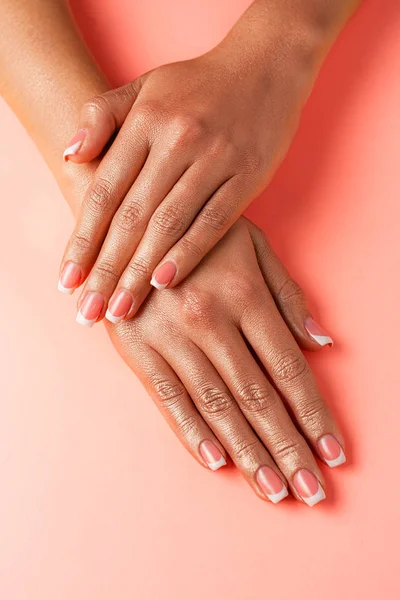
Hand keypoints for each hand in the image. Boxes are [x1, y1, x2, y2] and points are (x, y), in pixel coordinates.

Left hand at [58, 42, 308, 323]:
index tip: (67, 281)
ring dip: (140, 272)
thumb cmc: (198, 83)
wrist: (266, 64)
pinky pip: (213, 222)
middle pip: (132, 217)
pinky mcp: (248, 177)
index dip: (83, 240)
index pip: (104, 191)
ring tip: (121, 309)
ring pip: (169, 225)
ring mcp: (215, 159)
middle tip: (88, 312)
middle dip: (106, 270)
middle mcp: (177, 140)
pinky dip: (188, 253)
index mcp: (145, 121)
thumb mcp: (143, 86)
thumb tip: (71, 156)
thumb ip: (100, 115)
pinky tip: (165, 282)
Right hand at [104, 217, 341, 506]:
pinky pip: (169, 399)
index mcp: (243, 294)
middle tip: (311, 491)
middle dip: (288, 448)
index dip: (314, 414)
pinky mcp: (137, 348)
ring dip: (249, 453)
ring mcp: (170, 336)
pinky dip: (193, 434)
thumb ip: (288, 294)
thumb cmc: (198, 233)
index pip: (288, 369)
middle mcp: (209, 319)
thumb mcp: (252, 245)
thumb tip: (321, 342)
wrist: (129, 219)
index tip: (334, 452)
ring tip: (274, 489)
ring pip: (217, 406)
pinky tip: (218, 462)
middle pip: (258, 398)